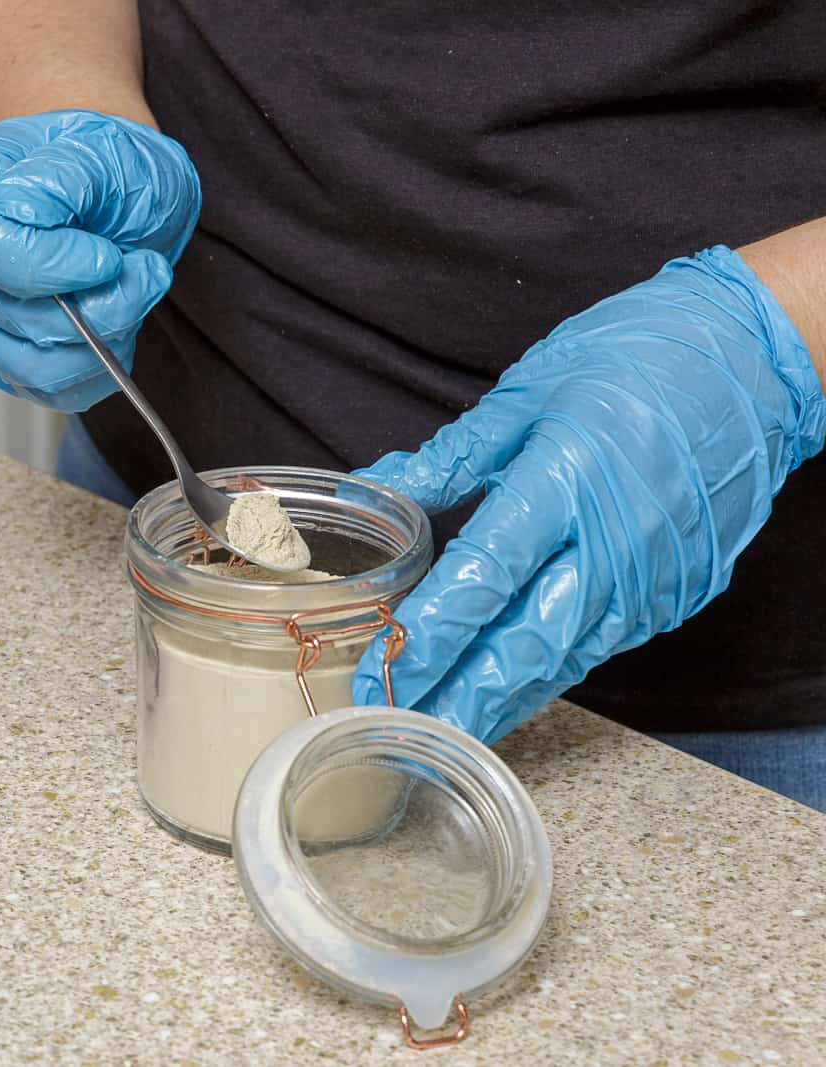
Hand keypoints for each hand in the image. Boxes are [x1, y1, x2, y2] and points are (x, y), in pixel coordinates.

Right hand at [0, 110, 200, 411]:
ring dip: (103, 340)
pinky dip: (100, 369)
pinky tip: (122, 324)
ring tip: (136, 290)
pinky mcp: (19, 360)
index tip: (106, 256)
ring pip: (33, 365)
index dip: (47, 264)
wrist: (125, 192)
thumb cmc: (104, 166)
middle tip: (140, 268)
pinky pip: (54, 391)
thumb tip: (16, 205)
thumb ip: (59, 176)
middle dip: (93, 305)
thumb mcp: (98, 150)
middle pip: (12, 317)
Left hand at [351, 246, 825, 741]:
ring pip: (563, 659)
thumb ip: (450, 457)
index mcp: (566, 482)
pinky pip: (598, 647)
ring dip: (500, 700)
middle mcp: (614, 545)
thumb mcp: (528, 392)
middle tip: (397, 727)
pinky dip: (547, 675)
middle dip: (457, 693)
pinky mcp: (677, 593)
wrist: (755, 357)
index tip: (382, 668)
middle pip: (523, 642)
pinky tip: (508, 693)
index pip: (484, 577)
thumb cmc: (639, 357)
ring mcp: (653, 579)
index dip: (430, 633)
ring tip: (440, 730)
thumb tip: (375, 487)